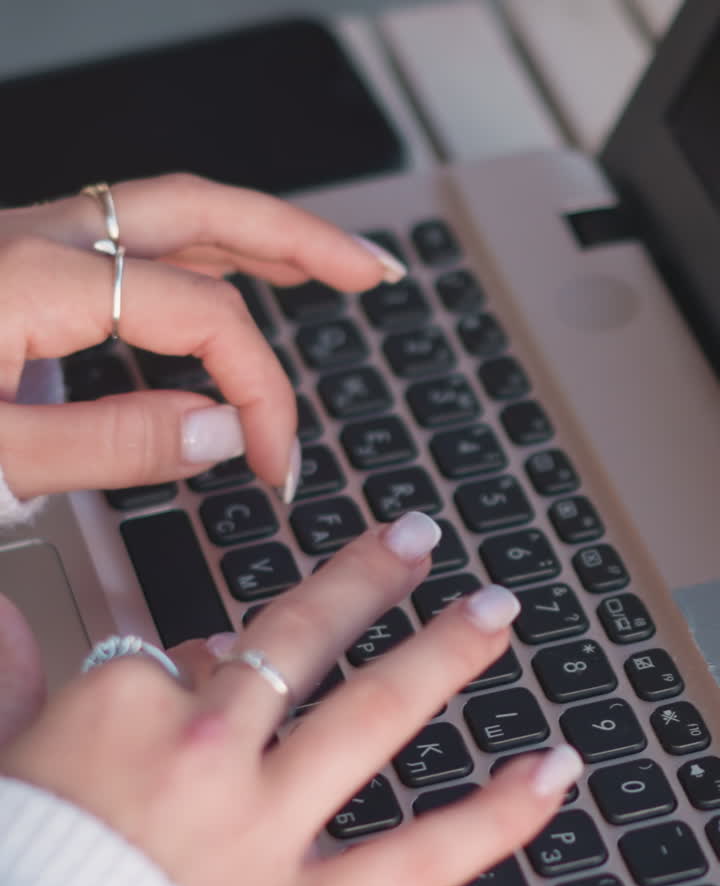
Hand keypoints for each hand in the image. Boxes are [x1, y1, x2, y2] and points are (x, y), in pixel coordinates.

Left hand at [0, 174, 401, 498]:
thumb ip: (112, 445)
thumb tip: (221, 432)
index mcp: (39, 279)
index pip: (204, 317)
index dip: (262, 391)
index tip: (278, 463)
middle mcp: (41, 240)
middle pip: (203, 210)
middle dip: (300, 240)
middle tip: (371, 271)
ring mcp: (29, 241)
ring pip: (169, 211)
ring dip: (256, 234)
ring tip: (319, 265)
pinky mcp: (18, 261)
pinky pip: (130, 234)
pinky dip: (198, 245)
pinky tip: (222, 272)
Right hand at [0, 515, 581, 885]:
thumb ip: (6, 682)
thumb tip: (9, 624)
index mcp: (124, 707)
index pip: (188, 655)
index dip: (205, 666)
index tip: (211, 675)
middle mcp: (207, 750)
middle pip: (301, 639)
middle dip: (368, 580)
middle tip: (416, 542)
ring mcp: (264, 827)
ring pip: (373, 716)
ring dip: (444, 654)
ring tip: (494, 614)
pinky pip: (417, 855)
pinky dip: (494, 814)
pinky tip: (548, 774)